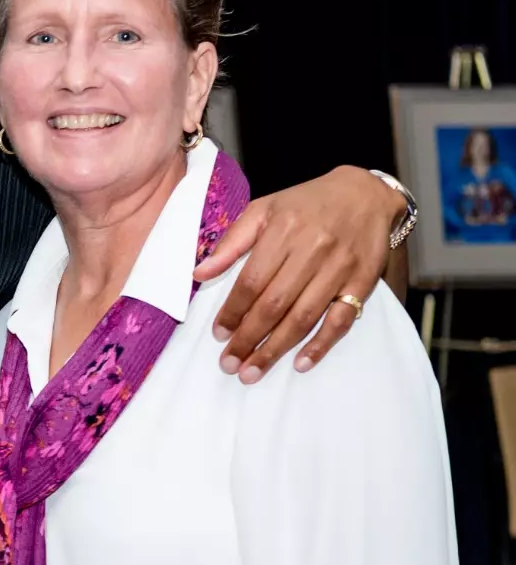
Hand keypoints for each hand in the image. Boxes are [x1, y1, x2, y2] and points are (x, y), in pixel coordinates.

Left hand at [193, 165, 400, 381]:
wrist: (365, 193)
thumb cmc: (306, 204)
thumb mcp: (264, 210)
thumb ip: (231, 242)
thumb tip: (199, 273)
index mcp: (284, 231)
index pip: (252, 281)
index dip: (233, 311)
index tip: (218, 334)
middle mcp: (314, 249)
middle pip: (275, 304)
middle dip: (249, 338)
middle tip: (230, 364)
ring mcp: (341, 267)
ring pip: (304, 316)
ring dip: (276, 348)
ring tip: (253, 371)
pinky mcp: (363, 280)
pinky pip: (342, 319)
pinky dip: (321, 344)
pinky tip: (301, 362)